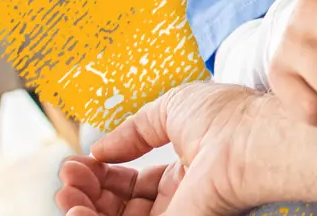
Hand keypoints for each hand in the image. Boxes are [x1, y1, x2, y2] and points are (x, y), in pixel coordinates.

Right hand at [55, 82, 261, 215]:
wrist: (249, 138)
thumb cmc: (225, 117)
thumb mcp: (170, 110)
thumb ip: (132, 131)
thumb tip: (99, 149)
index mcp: (184, 171)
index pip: (131, 184)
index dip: (101, 174)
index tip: (78, 161)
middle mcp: (180, 200)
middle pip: (118, 208)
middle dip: (85, 192)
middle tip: (67, 175)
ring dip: (81, 209)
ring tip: (67, 191)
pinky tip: (75, 206)